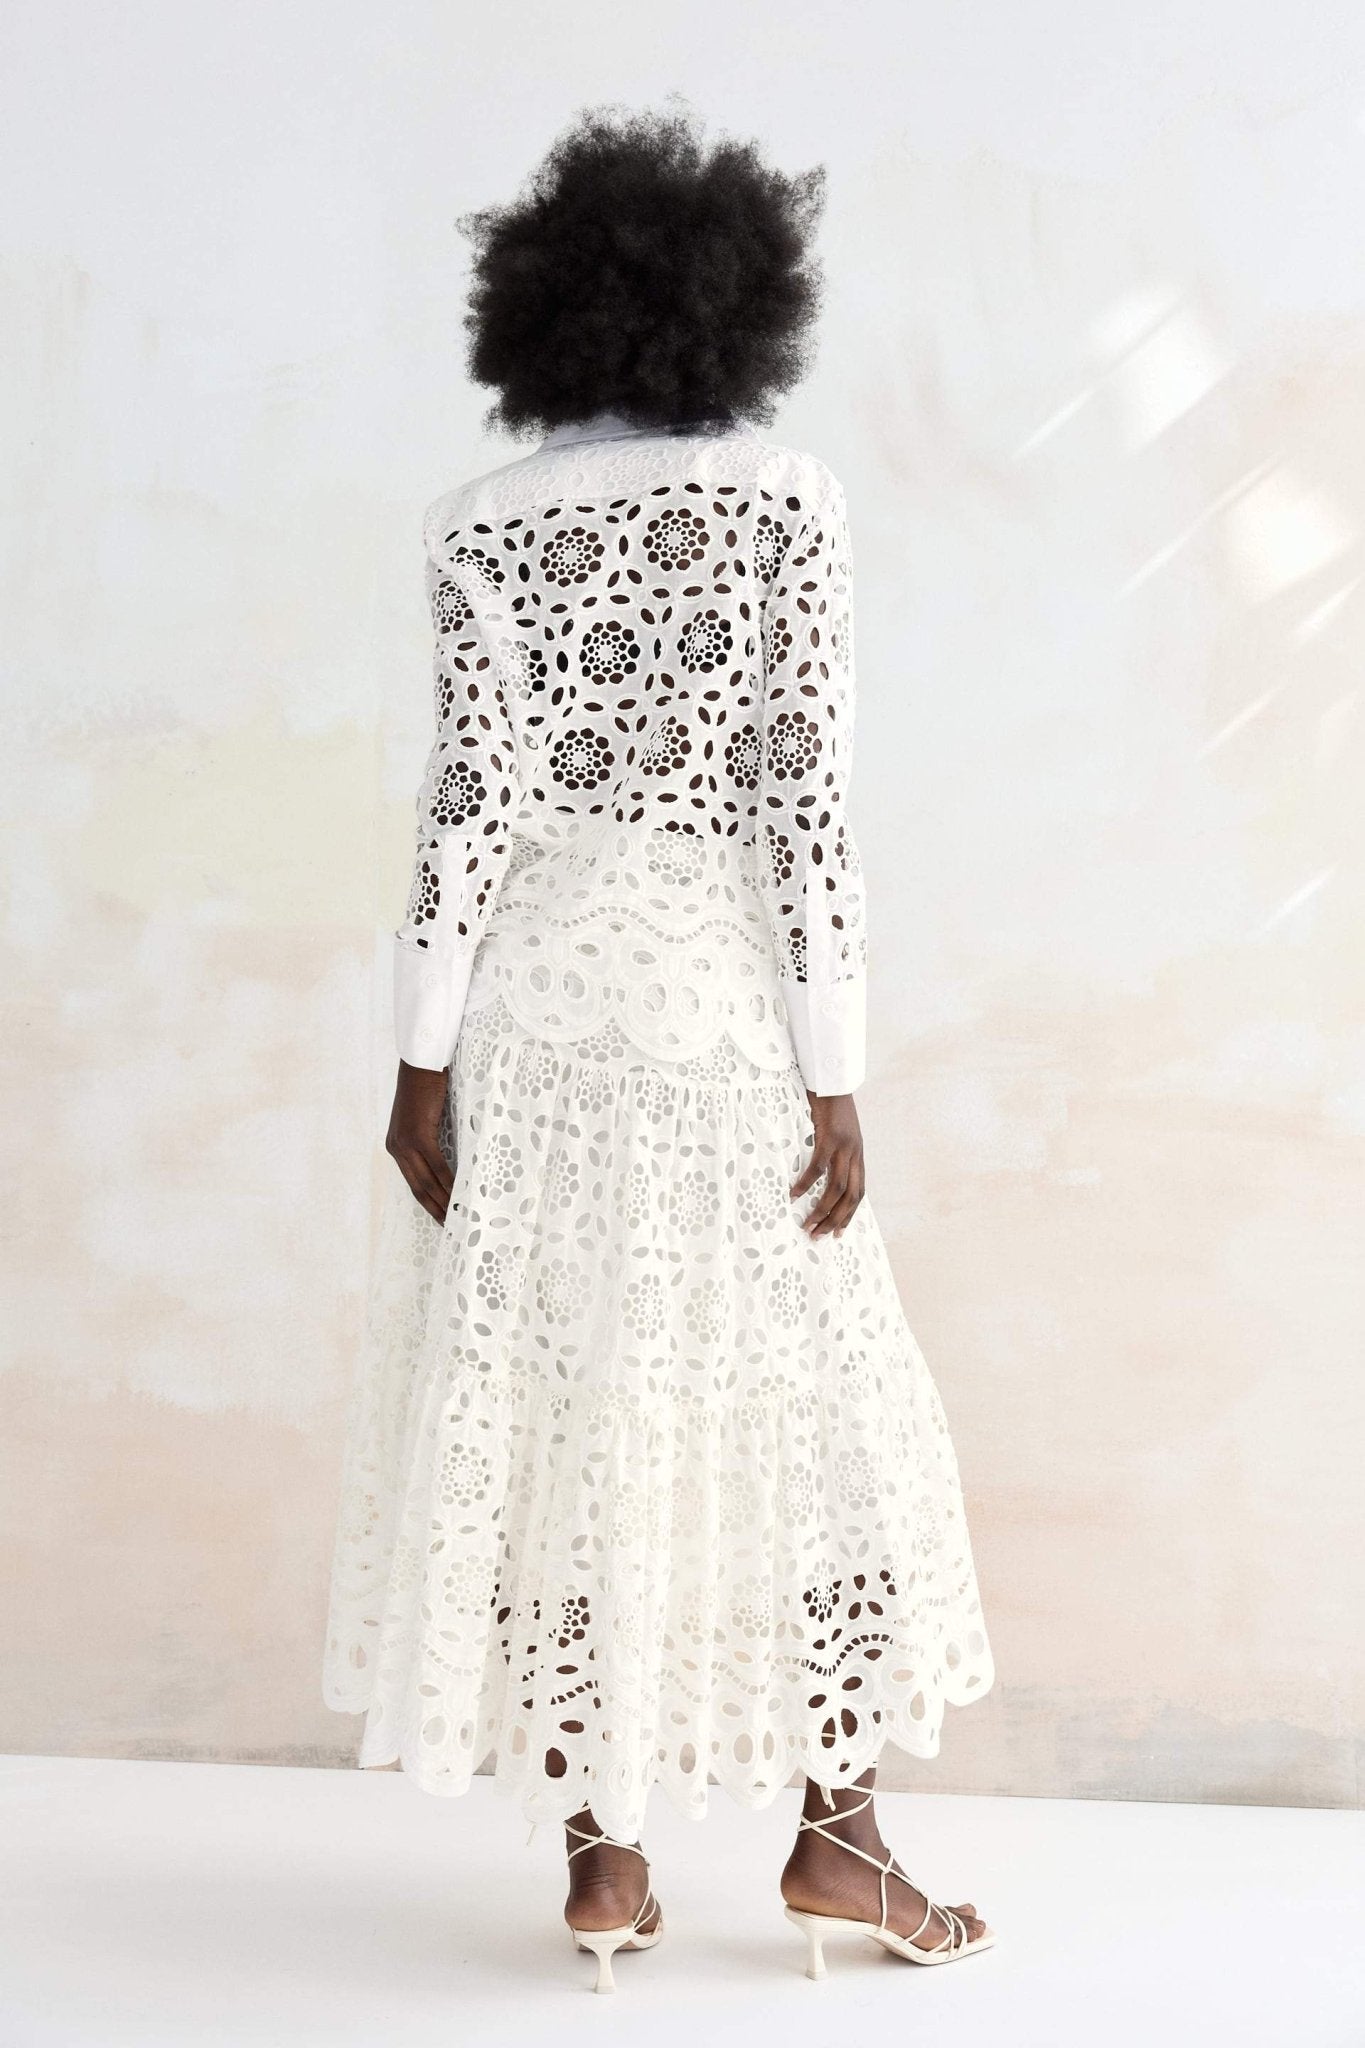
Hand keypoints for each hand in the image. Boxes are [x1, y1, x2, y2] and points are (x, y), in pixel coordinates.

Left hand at [385, 1060, 452, 1224]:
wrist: (421, 1064)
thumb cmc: (426, 1086)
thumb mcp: (424, 1118)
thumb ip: (429, 1138)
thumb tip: (448, 1157)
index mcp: (396, 1146)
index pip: (412, 1182)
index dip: (427, 1202)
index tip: (440, 1218)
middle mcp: (396, 1148)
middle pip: (418, 1188)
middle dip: (435, 1209)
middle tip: (450, 1227)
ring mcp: (405, 1143)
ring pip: (426, 1182)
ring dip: (443, 1201)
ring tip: (457, 1217)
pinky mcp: (418, 1136)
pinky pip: (436, 1166)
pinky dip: (449, 1182)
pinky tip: (459, 1193)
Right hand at [790, 1091, 864, 1236]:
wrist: (833, 1079)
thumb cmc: (832, 1105)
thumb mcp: (841, 1132)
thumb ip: (837, 1151)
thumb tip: (825, 1168)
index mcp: (858, 1156)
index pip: (859, 1194)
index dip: (849, 1215)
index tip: (838, 1234)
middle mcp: (855, 1155)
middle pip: (850, 1197)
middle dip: (835, 1221)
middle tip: (819, 1236)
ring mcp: (844, 1147)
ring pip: (837, 1188)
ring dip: (822, 1210)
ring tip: (807, 1224)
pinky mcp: (830, 1138)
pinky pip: (818, 1168)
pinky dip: (806, 1184)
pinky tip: (794, 1195)